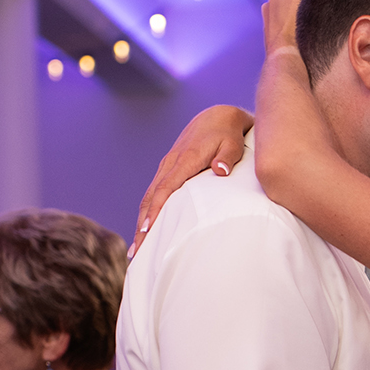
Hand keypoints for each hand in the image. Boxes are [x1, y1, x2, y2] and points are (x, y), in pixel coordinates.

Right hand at [130, 104, 254, 253]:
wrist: (217, 117)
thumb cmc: (228, 134)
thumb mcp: (232, 144)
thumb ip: (227, 158)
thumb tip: (220, 171)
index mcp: (184, 160)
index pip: (165, 189)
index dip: (155, 210)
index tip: (147, 231)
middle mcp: (170, 163)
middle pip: (150, 197)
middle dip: (142, 226)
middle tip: (137, 252)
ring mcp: (167, 166)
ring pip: (149, 196)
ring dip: (141, 222)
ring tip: (137, 249)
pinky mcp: (168, 169)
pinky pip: (154, 192)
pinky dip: (147, 212)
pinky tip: (145, 230)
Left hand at [260, 0, 317, 62]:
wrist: (286, 59)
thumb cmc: (293, 28)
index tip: (323, 0)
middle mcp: (270, 5)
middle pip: (297, 0)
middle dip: (308, 5)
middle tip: (319, 14)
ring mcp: (270, 22)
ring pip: (294, 15)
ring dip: (303, 19)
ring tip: (312, 27)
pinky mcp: (275, 38)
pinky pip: (290, 28)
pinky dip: (297, 30)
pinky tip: (304, 37)